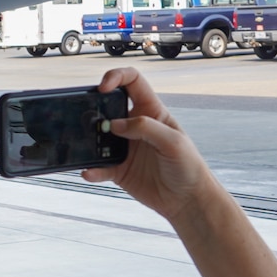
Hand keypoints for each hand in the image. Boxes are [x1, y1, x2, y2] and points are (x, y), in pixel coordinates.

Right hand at [80, 66, 214, 220]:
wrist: (187, 199)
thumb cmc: (188, 165)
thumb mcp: (173, 141)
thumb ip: (146, 128)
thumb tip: (115, 124)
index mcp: (151, 111)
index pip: (132, 81)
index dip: (116, 77)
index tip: (103, 87)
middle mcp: (135, 126)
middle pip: (108, 107)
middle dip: (95, 108)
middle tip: (90, 119)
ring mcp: (124, 147)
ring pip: (98, 137)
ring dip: (90, 140)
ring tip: (88, 147)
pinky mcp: (118, 169)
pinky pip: (99, 167)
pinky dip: (92, 170)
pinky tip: (90, 172)